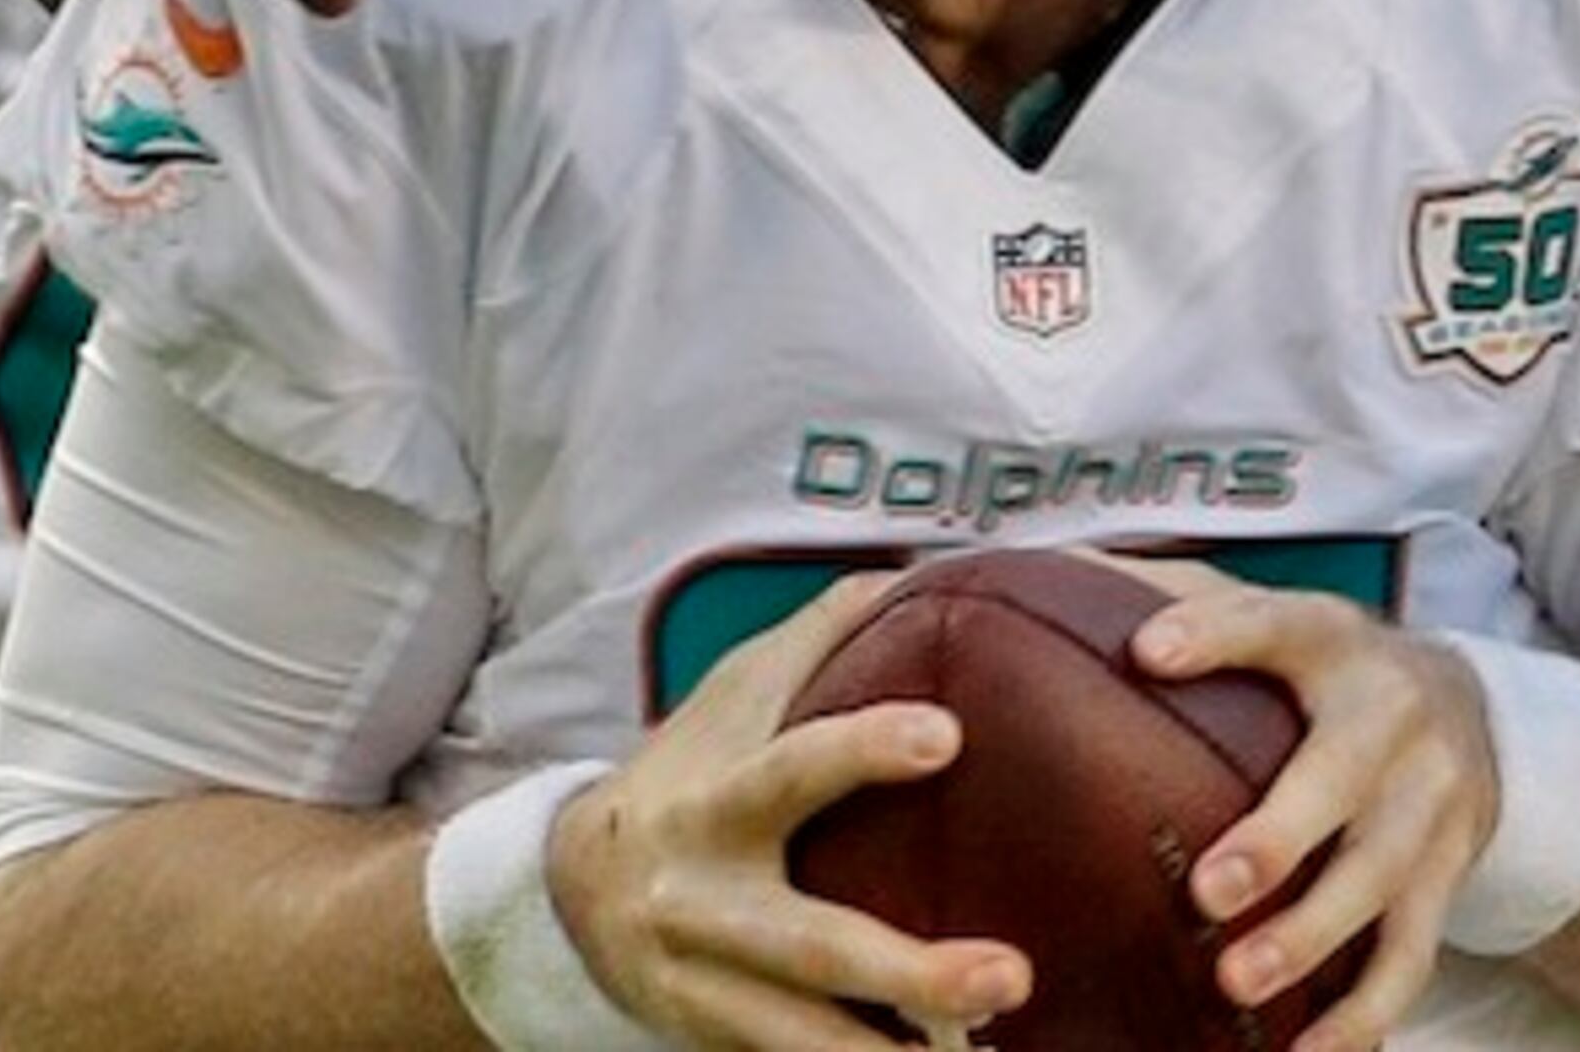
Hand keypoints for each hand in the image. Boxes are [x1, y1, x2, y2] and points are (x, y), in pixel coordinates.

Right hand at [548, 572, 1033, 1048]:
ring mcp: (703, 984)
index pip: (792, 771)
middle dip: (911, 969)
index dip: (862, 751)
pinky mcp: (711, 1037)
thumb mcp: (734, 695)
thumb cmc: (688, 772)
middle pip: (811, 943)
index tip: (947, 736)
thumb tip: (910, 573)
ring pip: (799, 1035)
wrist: (568, 889)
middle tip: (1011, 973)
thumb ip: (817, 639)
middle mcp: (702, 901)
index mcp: (715, 801)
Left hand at [1121, 557, 1495, 1051]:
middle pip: (1344, 779)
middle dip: (1281, 837)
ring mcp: (1429, 810)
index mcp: (1335, 645)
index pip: (1278, 625)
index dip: (1219, 634)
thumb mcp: (1280, 621)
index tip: (1149, 652)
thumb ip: (1182, 602)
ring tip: (1240, 983)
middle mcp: (1394, 722)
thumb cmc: (1332, 675)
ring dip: (1313, 938)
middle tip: (1209, 889)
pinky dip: (1364, 1017)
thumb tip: (1041, 579)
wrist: (1481, 719)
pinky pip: (1409, 959)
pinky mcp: (1445, 884)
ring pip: (1381, 883)